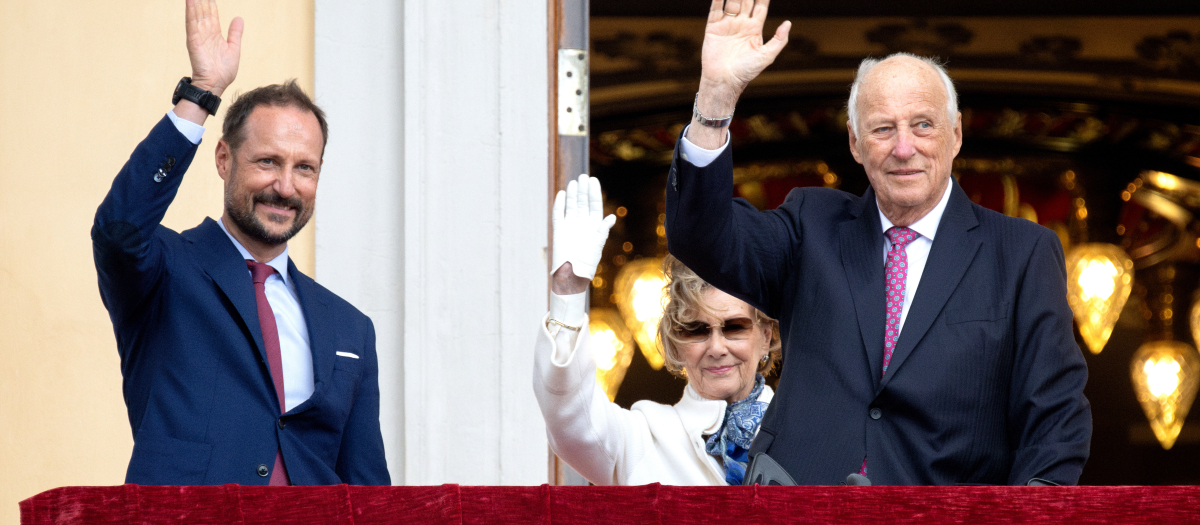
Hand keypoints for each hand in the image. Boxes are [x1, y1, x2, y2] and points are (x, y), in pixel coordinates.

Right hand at [185, 0, 242, 96]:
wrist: (215, 85)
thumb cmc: (223, 71)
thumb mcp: (233, 48)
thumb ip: (235, 33)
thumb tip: (238, 18)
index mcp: (214, 34)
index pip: (211, 13)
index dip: (210, 2)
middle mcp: (205, 33)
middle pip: (203, 10)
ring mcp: (198, 36)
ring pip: (197, 13)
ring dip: (195, 2)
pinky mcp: (194, 41)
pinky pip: (192, 23)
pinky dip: (191, 11)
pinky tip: (191, 1)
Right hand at [551, 174, 616, 294]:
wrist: (571, 275)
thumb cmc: (587, 263)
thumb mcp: (597, 245)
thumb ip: (602, 230)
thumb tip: (611, 217)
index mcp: (594, 225)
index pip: (594, 204)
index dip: (594, 192)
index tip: (593, 180)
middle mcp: (582, 223)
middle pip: (583, 202)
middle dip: (583, 189)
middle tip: (584, 176)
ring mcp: (570, 225)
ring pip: (571, 205)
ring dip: (573, 194)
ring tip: (574, 182)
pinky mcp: (559, 229)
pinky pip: (559, 213)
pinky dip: (560, 203)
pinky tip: (562, 193)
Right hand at [695, 1, 789, 114]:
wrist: (724, 81)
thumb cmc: (746, 71)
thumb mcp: (767, 56)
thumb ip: (779, 40)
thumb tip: (788, 23)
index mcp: (755, 29)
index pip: (761, 6)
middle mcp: (741, 24)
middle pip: (746, 0)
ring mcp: (727, 25)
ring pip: (732, 2)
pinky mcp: (713, 28)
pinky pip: (715, 10)